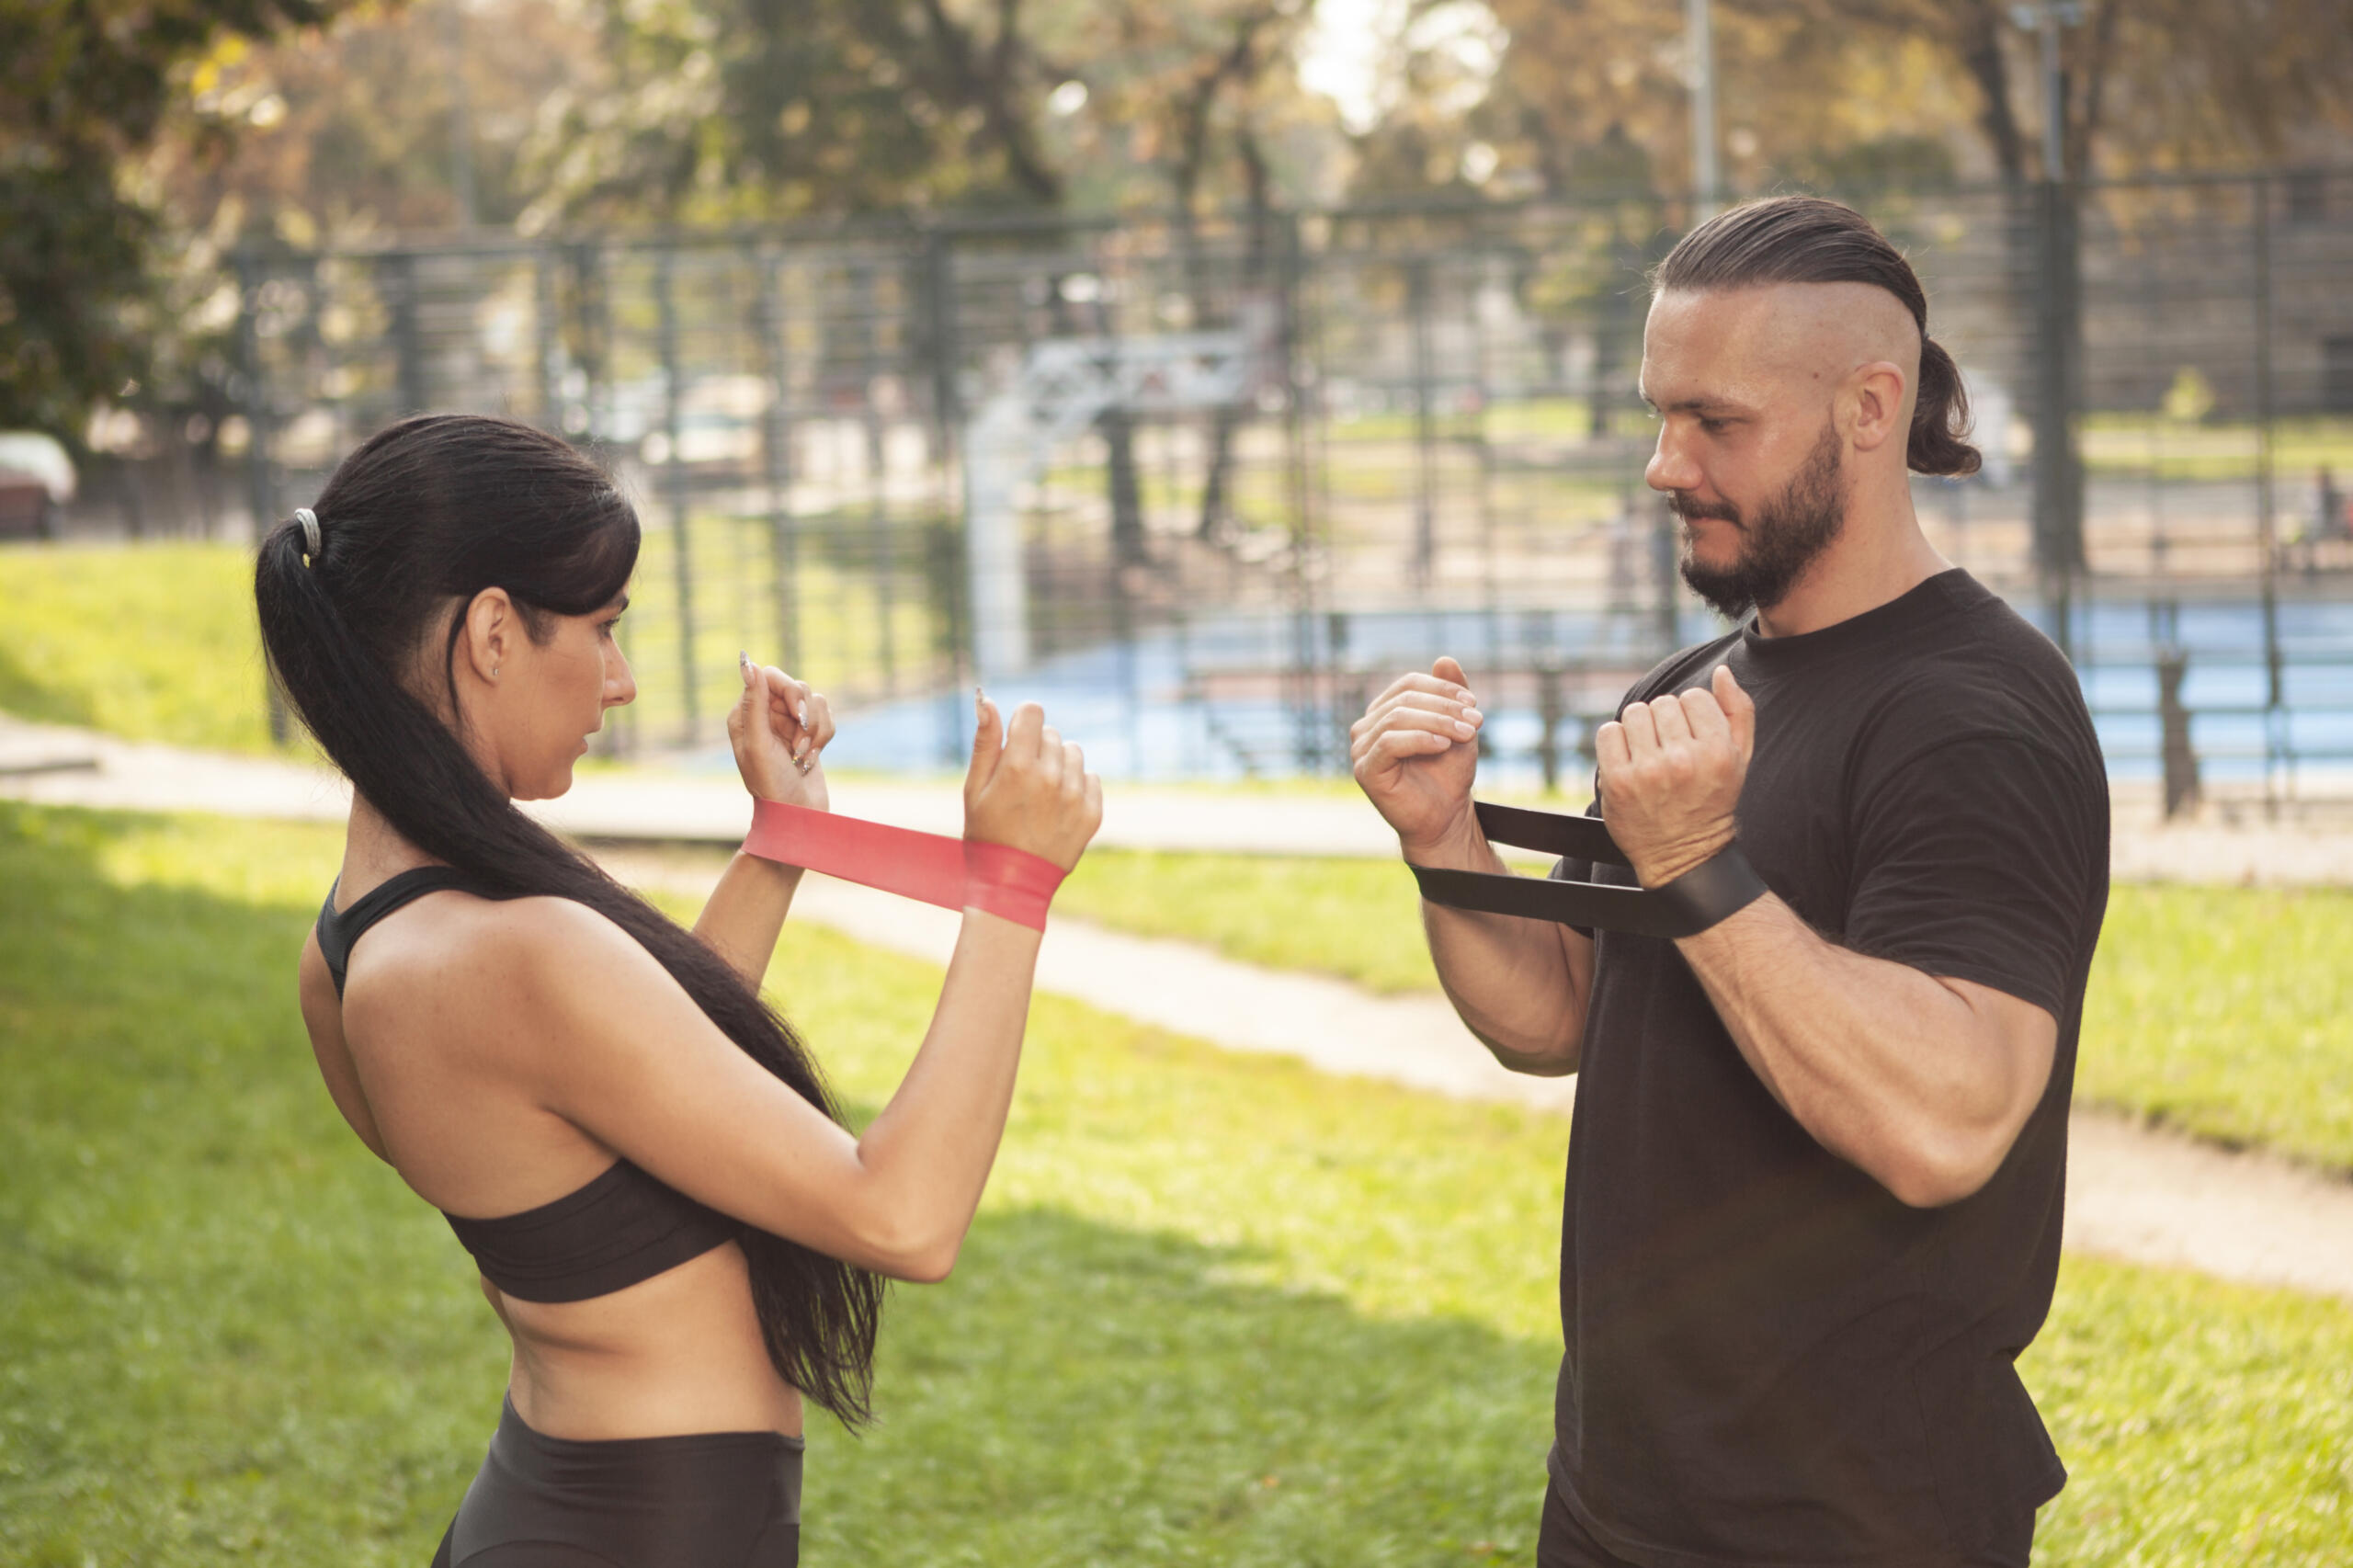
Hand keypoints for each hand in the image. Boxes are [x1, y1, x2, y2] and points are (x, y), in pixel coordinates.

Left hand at [729, 651, 833, 810]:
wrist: (796, 815)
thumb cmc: (771, 784)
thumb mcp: (759, 744)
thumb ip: (755, 703)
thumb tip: (748, 662)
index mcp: (746, 714)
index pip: (770, 676)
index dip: (789, 691)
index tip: (797, 715)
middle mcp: (766, 714)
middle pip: (797, 687)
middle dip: (806, 716)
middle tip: (799, 744)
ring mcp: (789, 724)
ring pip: (816, 702)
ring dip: (816, 732)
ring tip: (802, 757)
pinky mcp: (810, 734)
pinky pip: (828, 717)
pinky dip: (825, 738)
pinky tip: (811, 759)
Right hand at [962, 690, 1102, 872]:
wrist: (1012, 887)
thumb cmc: (985, 835)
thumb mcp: (974, 789)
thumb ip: (985, 743)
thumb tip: (987, 702)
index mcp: (1018, 767)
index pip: (1033, 712)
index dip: (1022, 722)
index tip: (1017, 738)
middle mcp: (1051, 778)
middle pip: (1052, 734)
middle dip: (1037, 748)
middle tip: (1022, 780)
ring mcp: (1075, 796)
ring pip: (1073, 754)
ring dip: (1059, 766)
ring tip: (1041, 794)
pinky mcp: (1092, 813)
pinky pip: (1091, 778)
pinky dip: (1077, 787)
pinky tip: (1058, 807)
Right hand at [1350, 656, 1485, 859]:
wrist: (1446, 817)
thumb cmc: (1448, 773)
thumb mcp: (1456, 726)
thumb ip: (1450, 694)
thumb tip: (1445, 659)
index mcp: (1384, 711)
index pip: (1408, 684)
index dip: (1442, 689)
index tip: (1473, 704)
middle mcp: (1366, 727)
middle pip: (1404, 700)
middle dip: (1445, 707)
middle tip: (1476, 722)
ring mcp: (1361, 748)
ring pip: (1397, 717)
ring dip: (1438, 722)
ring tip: (1466, 734)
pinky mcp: (1365, 770)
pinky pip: (1389, 742)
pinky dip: (1420, 739)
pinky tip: (1443, 746)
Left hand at [1595, 664, 1755, 886]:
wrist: (1684, 855)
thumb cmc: (1712, 801)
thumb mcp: (1740, 759)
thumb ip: (1738, 711)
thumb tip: (1721, 673)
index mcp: (1717, 753)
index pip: (1693, 696)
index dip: (1691, 713)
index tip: (1692, 737)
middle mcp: (1682, 761)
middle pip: (1662, 703)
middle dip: (1665, 722)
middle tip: (1670, 750)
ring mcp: (1647, 772)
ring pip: (1634, 713)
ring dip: (1639, 729)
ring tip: (1649, 754)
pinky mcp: (1617, 782)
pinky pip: (1608, 732)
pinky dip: (1615, 741)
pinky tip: (1629, 759)